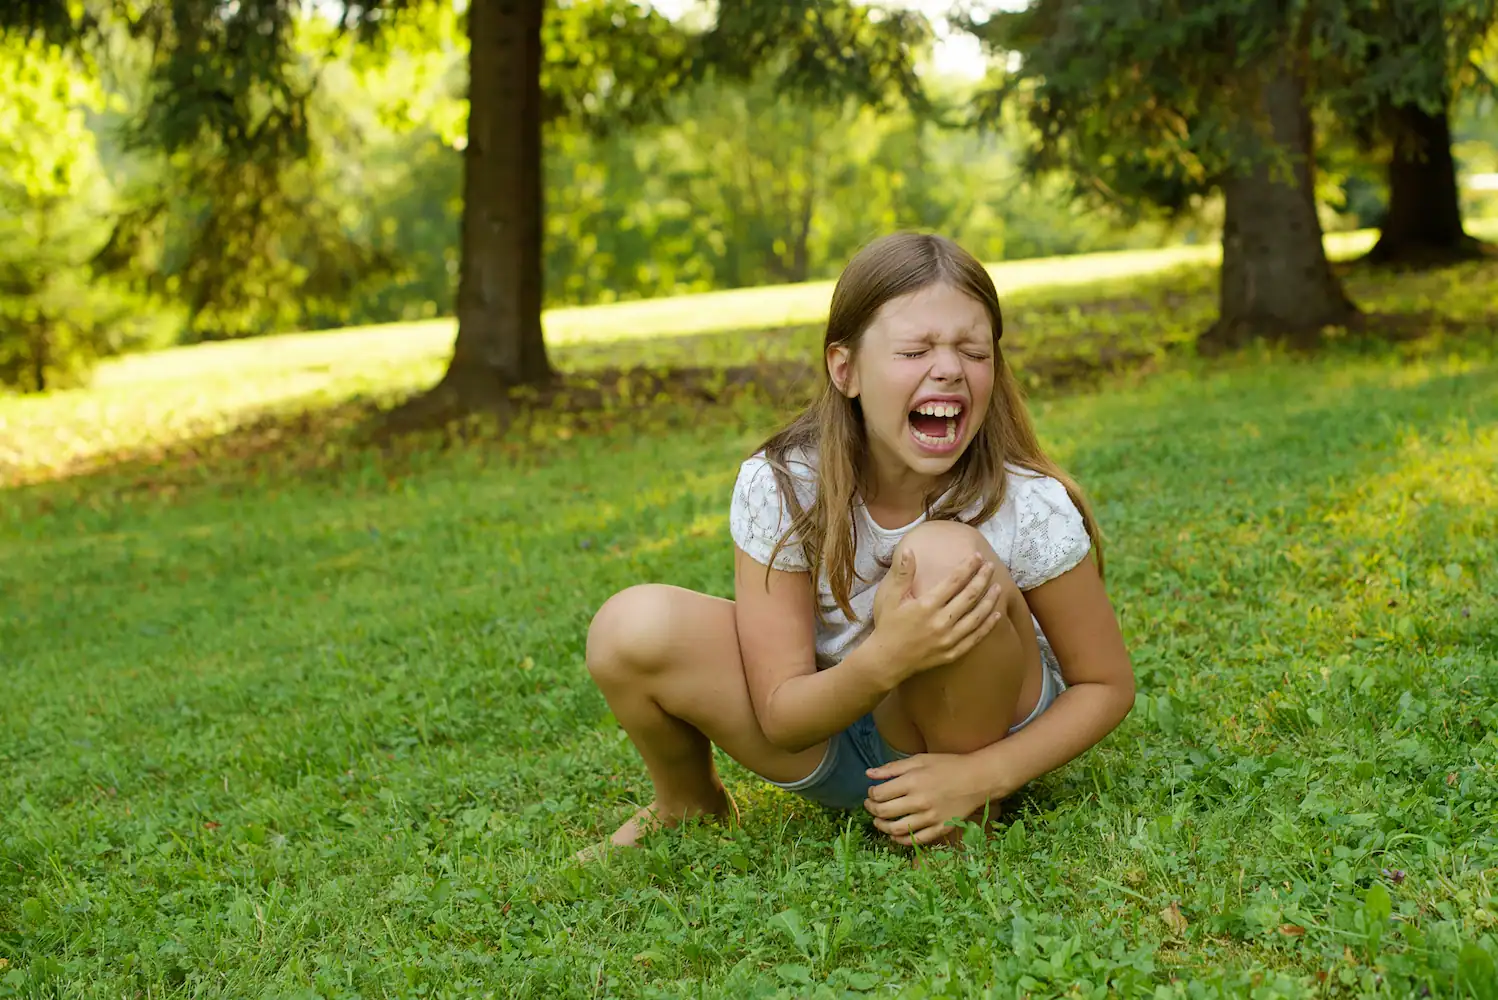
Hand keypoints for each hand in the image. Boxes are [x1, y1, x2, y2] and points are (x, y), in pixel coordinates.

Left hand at [863, 753, 989, 845]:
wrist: (977, 779)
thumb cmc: (948, 765)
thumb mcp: (919, 760)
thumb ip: (893, 768)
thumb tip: (869, 774)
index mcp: (912, 781)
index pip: (879, 794)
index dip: (871, 794)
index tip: (872, 792)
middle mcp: (919, 801)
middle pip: (884, 812)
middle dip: (872, 810)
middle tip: (870, 806)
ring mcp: (930, 818)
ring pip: (896, 829)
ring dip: (882, 827)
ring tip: (879, 821)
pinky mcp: (940, 829)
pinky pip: (915, 840)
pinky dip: (901, 840)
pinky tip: (895, 834)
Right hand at [870, 549, 1004, 681]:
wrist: (887, 660)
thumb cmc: (888, 626)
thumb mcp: (890, 598)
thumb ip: (902, 574)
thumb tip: (908, 550)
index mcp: (927, 605)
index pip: (954, 581)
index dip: (968, 567)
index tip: (977, 556)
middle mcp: (941, 621)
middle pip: (969, 596)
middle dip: (982, 578)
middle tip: (990, 566)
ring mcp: (948, 639)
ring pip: (977, 616)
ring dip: (989, 600)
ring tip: (998, 587)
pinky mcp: (952, 653)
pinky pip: (975, 638)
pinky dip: (988, 626)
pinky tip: (997, 615)